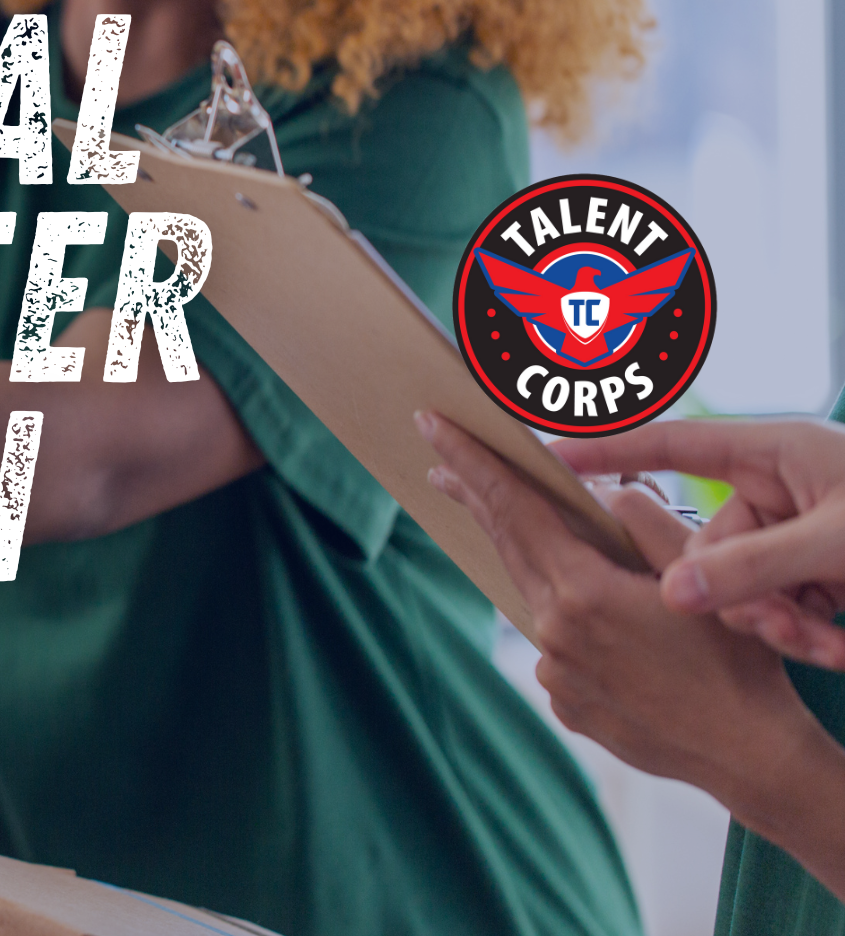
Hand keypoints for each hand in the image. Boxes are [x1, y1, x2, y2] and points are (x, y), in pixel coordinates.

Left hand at [415, 411, 841, 828]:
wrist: (748, 755)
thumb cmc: (733, 660)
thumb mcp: (695, 571)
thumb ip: (639, 519)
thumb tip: (595, 491)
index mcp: (582, 591)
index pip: (513, 508)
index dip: (471, 462)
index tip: (431, 425)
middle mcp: (554, 632)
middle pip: (509, 549)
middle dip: (476, 502)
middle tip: (441, 466)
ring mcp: (555, 673)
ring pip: (537, 600)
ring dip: (533, 563)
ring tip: (528, 536)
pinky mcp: (566, 703)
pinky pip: (560, 646)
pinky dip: (573, 624)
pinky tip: (611, 632)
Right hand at [553, 419, 844, 669]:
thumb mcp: (838, 541)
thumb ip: (754, 564)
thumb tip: (673, 593)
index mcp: (774, 453)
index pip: (670, 443)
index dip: (606, 449)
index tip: (548, 457)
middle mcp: (775, 490)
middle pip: (704, 544)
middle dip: (740, 594)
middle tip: (782, 626)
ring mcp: (789, 533)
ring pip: (736, 587)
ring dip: (778, 623)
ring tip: (828, 644)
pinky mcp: (808, 574)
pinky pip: (773, 609)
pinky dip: (803, 635)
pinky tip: (837, 647)